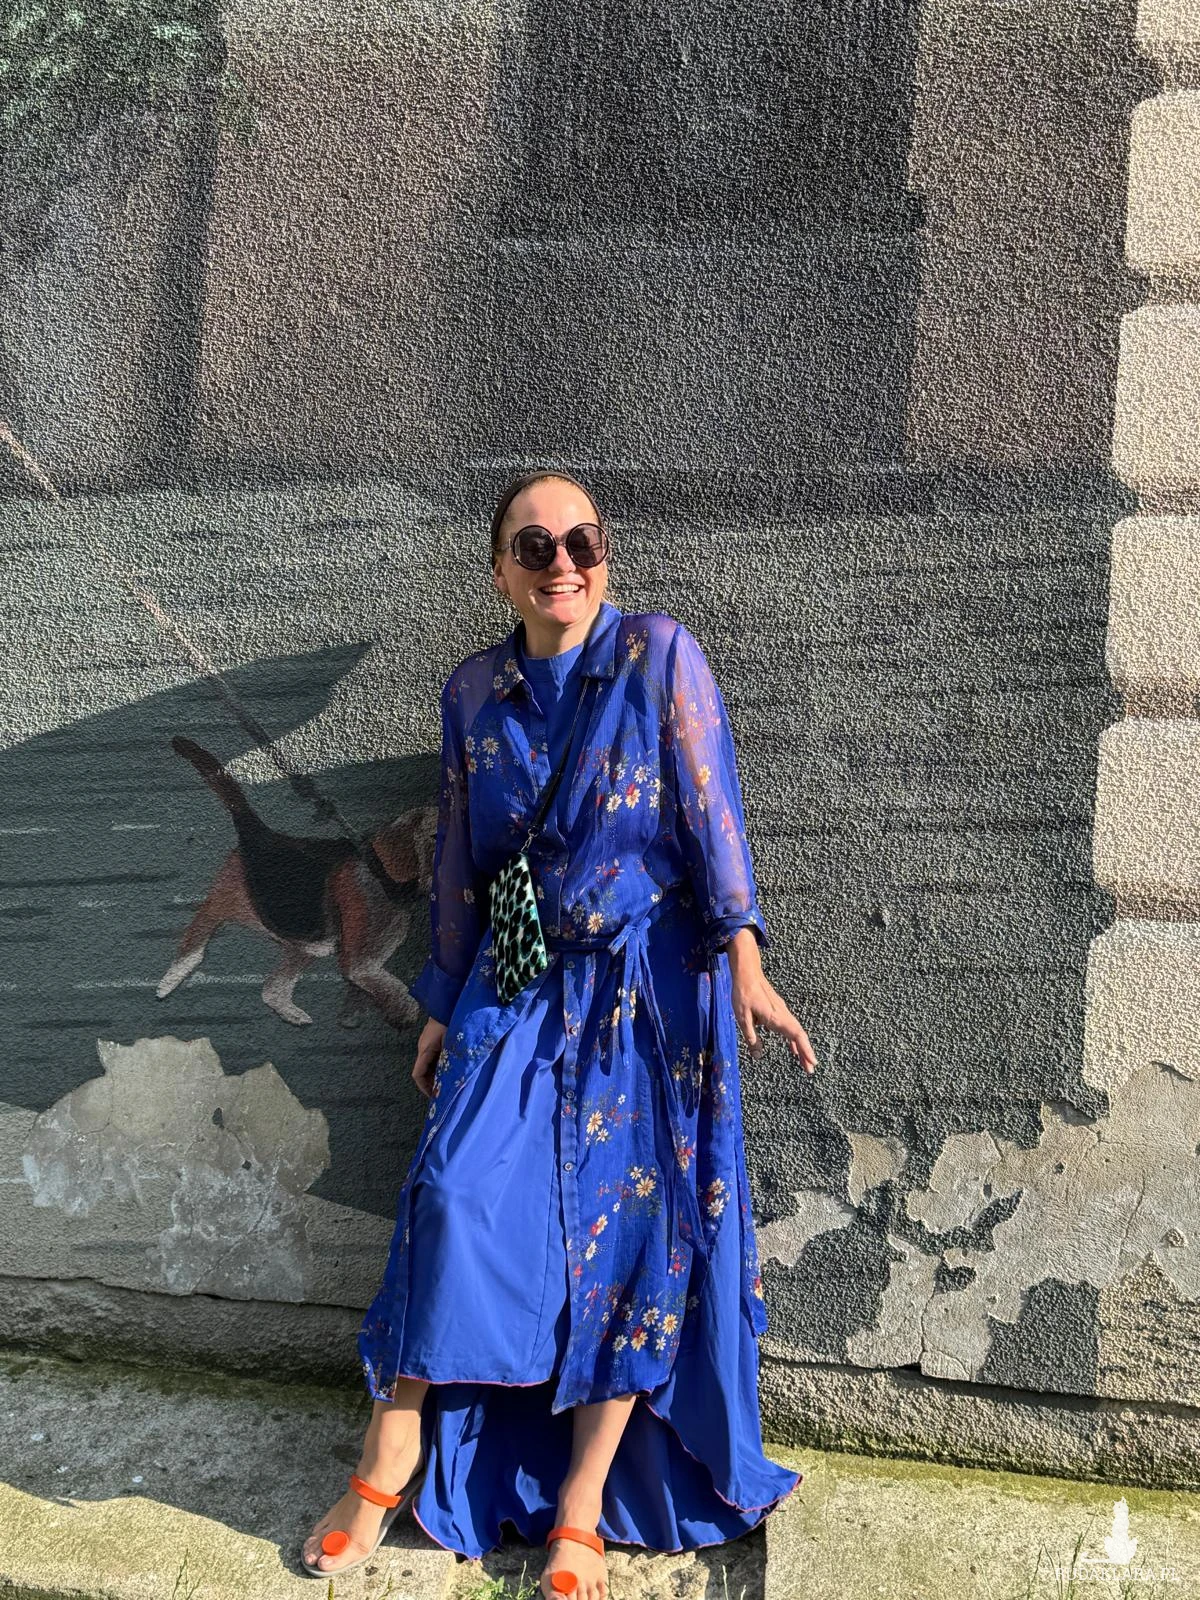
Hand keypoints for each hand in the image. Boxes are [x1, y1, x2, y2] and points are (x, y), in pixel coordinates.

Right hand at [412, 1018, 446, 1097]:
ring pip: (428, 1065)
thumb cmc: (450, 1023)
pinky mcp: (433, 1040)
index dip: (425, 1088)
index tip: (434, 1096)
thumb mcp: (451, 1044)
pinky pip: (433, 1058)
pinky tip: (448, 1069)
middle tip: (443, 1093)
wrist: (448, 1005)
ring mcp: (427, 1044)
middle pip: (422, 1072)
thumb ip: (450, 1060)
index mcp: (425, 1050)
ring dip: (435, 1075)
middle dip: (431, 1083)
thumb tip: (454, 1077)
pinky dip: (438, 1067)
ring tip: (447, 1083)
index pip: (418, 1075)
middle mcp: (423, 1048)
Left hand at [726, 928, 816, 1073]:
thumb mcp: (742, 1017)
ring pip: (796, 1032)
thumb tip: (758, 1055)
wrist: (747, 974)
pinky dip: (793, 1040)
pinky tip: (792, 1049)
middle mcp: (783, 1015)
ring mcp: (782, 1012)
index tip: (812, 1062)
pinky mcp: (778, 1011)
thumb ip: (751, 1036)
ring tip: (804, 1064)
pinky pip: (789, 1028)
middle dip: (806, 1053)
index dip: (805, 1049)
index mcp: (776, 1017)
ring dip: (801, 1048)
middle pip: (799, 1035)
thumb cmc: (743, 994)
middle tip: (810, 1070)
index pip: (796, 1034)